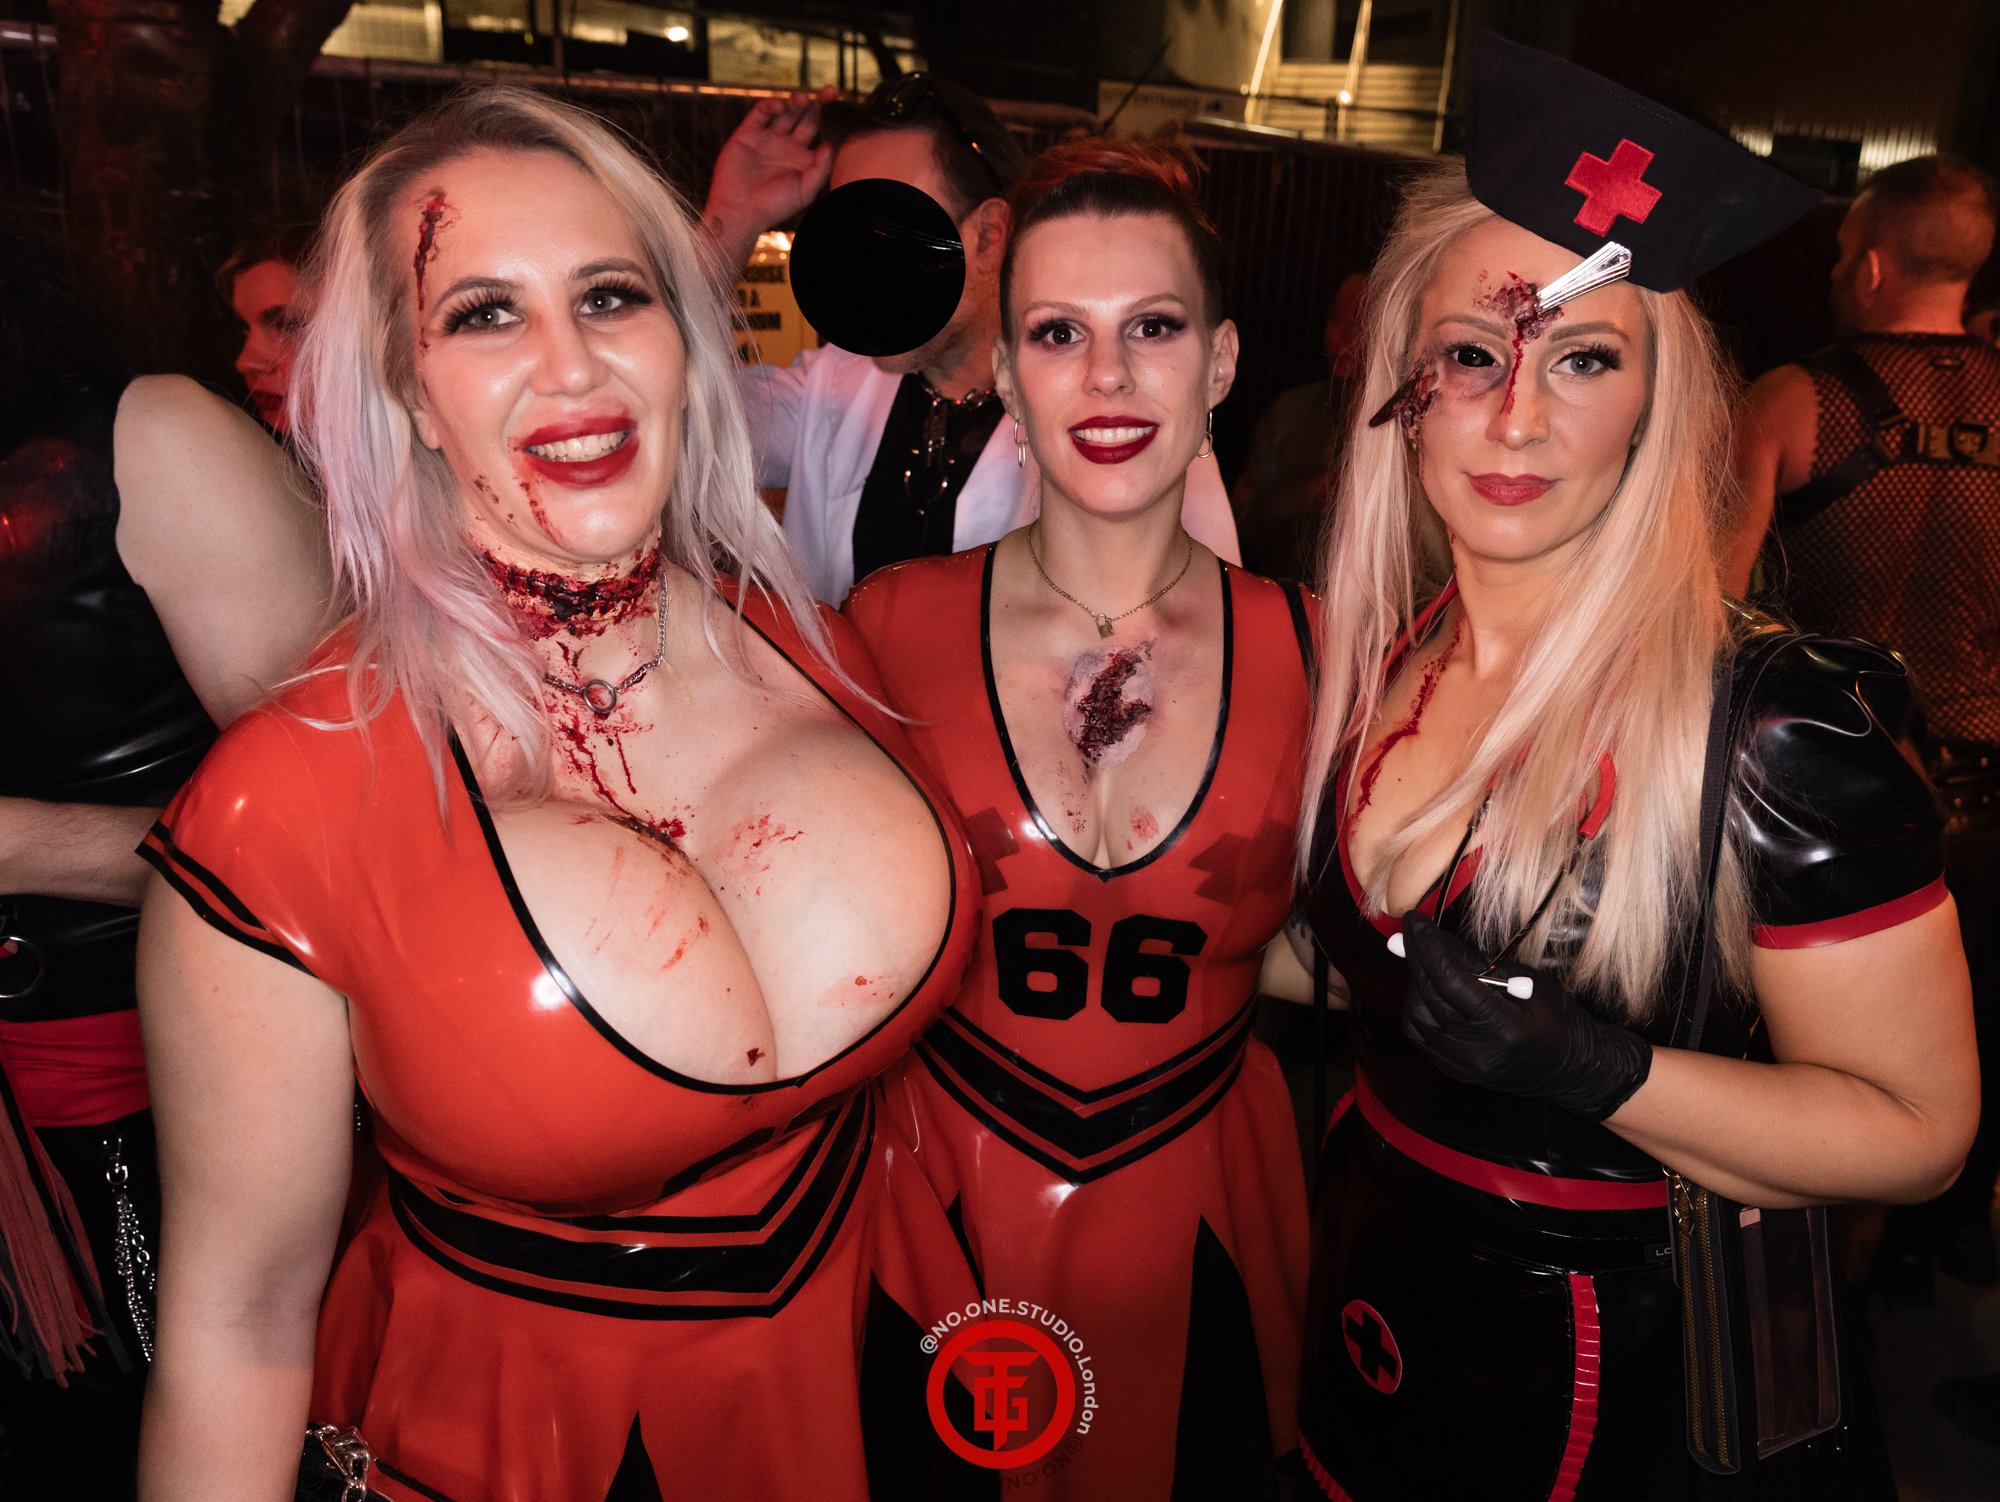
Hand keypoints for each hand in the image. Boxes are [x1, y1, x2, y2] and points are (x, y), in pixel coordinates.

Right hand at [700, 87, 838, 273]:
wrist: (741, 212)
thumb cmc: (776, 206)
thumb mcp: (807, 189)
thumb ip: (823, 165)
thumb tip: (836, 140)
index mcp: (802, 158)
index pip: (820, 131)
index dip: (830, 118)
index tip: (841, 106)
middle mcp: (786, 146)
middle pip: (806, 117)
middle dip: (818, 103)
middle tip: (830, 91)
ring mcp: (767, 138)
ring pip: (785, 111)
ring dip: (795, 101)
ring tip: (802, 99)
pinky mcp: (747, 134)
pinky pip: (760, 113)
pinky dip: (770, 105)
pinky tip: (779, 107)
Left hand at [1397, 910, 1651, 1121]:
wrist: (1572, 1070)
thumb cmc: (1558, 1019)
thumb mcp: (1527, 981)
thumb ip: (1478, 964)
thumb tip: (1436, 939)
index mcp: (1502, 1027)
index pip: (1451, 980)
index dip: (1428, 946)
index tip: (1414, 920)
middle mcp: (1477, 1051)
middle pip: (1429, 995)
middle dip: (1416, 957)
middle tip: (1412, 930)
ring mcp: (1463, 1066)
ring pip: (1417, 1016)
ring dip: (1416, 983)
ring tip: (1429, 962)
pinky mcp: (1454, 1071)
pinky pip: (1420, 1034)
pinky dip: (1419, 1006)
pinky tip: (1429, 989)